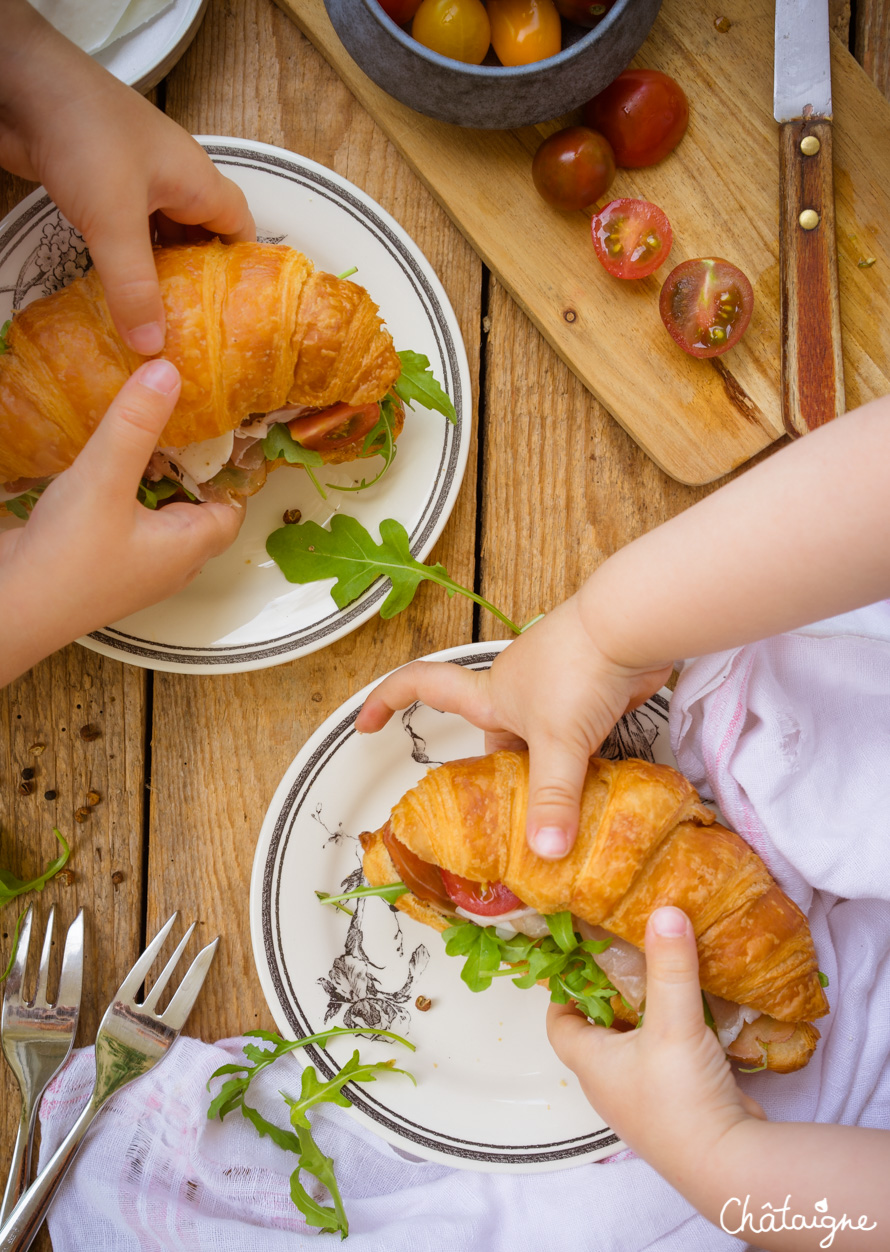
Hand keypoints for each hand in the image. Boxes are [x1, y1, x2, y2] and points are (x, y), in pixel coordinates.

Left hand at [0, 1, 253, 353]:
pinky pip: (125, 235)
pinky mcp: (99, 187)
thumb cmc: (85, 135)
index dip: (244, 270)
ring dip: (160, 275)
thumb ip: (133, 286)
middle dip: (200, 283)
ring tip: (162, 321)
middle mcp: (172, 182)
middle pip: (200, 239)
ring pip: (161, 239)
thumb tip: (152, 349)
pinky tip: (120, 292)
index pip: (240, 228)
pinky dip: (127, 263)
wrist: (21, 87)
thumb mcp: (115, 220)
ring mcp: (134, 183)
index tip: (240, 314)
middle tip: (198, 330)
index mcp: (196, 181)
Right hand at [0, 358, 242, 685]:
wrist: (10, 610)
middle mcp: (169, 562)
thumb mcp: (105, 479)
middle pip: (198, 508)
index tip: (221, 427)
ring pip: (160, 514)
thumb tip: (168, 372)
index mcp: (188, 548)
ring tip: (144, 436)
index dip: (231, 469)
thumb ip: (136, 426)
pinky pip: (128, 521)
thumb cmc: (66, 561)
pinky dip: (125, 492)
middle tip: (180, 422)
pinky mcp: (102, 562)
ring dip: (154, 478)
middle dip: (192, 467)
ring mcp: (135, 566)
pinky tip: (104, 469)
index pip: (232, 507)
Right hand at [355, 594, 670, 857]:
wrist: (635, 625)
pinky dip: (586, 762)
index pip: (422, 686)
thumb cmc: (581, 668)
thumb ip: (552, 799)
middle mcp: (517, 689)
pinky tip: (600, 789)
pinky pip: (581, 736)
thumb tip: (543, 852)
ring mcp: (556, 687)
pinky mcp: (593, 689)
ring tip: (561, 812)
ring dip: (551, 771)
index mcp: (490, 694)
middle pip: (495, 738)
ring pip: (543, 741)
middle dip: (503, 777)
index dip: (388, 701)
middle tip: (509, 820)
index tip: (366, 724)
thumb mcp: (559, 742)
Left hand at [547, 906, 764, 1185]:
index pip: (559, 1024)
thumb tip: (665, 912)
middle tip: (627, 956)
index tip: (578, 959)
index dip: (562, 992)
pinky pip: (669, 1059)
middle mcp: (612, 1083)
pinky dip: (676, 1035)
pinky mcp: (679, 1103)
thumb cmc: (682, 1100)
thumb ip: (670, 967)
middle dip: (609, 994)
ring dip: (646, 1014)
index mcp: (593, 1065)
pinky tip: (696, 1014)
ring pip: (636, 1045)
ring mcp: (645, 1096)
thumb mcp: (673, 1024)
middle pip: (598, 1030)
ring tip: (662, 977)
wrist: (728, 1162)